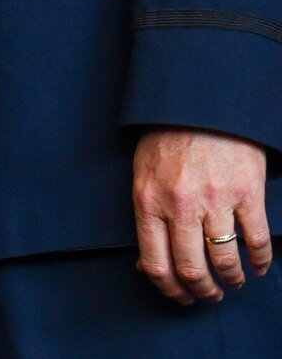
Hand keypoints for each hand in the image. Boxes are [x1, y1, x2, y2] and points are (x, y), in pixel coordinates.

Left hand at [133, 127, 273, 302]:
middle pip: (192, 268)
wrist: (200, 105)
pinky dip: (259, 261)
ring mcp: (216, 200)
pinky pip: (257, 240)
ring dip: (230, 279)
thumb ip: (146, 219)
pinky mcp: (247, 194)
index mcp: (148, 201)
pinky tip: (256, 266)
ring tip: (231, 281)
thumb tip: (147, 264)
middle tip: (209, 295)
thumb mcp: (142, 176)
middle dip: (202, 291)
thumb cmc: (167, 140)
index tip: (181, 297)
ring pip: (225, 260)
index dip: (169, 289)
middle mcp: (180, 205)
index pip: (155, 262)